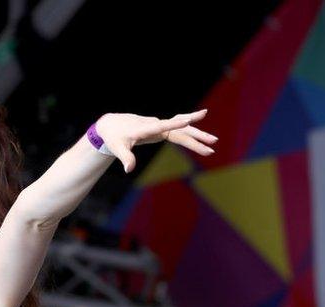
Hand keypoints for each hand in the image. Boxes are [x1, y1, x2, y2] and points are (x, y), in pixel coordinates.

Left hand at [94, 109, 216, 172]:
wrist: (111, 124)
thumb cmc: (114, 137)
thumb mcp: (117, 148)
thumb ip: (126, 158)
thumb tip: (129, 170)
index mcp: (145, 129)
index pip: (162, 126)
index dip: (175, 124)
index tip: (188, 120)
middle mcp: (155, 125)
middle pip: (179, 130)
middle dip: (196, 137)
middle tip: (213, 143)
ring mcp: (159, 125)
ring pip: (181, 129)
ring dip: (197, 135)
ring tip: (213, 143)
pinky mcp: (160, 128)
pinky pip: (178, 130)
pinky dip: (190, 133)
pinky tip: (201, 137)